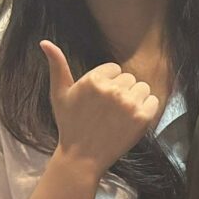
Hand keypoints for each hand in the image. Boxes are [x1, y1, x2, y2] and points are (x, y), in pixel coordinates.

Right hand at [42, 40, 159, 168]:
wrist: (82, 157)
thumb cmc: (70, 124)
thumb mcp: (59, 94)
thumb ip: (57, 65)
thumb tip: (45, 42)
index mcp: (93, 79)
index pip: (115, 69)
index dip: (108, 83)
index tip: (99, 101)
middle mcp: (112, 89)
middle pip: (129, 78)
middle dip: (121, 91)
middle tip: (109, 111)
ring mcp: (128, 104)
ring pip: (142, 88)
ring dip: (135, 99)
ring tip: (120, 115)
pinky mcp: (142, 118)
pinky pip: (153, 101)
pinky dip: (146, 109)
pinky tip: (131, 120)